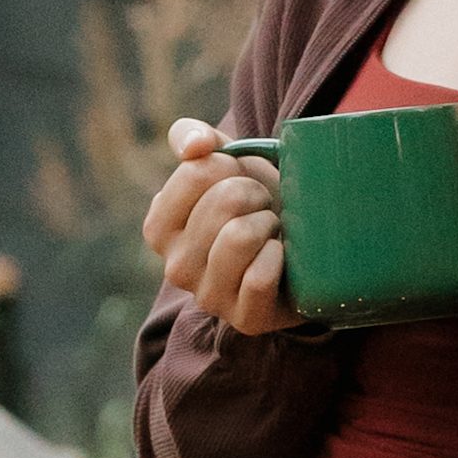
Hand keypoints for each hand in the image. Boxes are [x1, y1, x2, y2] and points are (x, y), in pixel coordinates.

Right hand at [144, 115, 292, 337]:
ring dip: (270, 224)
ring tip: (271, 231)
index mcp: (158, 228)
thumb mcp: (223, 163)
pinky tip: (281, 258)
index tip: (238, 180)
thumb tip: (195, 145)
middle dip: (256, 193)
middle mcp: (175, 267)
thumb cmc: (255, 204)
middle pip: (224, 201)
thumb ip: (194, 138)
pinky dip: (280, 257)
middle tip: (263, 208)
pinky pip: (260, 277)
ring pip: (240, 236)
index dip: (230, 165)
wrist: (299, 249)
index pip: (195, 173)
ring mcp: (208, 297)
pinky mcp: (244, 319)